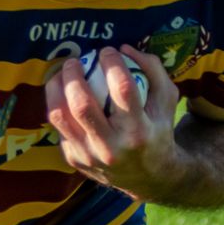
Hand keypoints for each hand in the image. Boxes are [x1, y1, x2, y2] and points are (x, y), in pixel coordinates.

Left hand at [45, 46, 183, 198]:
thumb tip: (124, 47)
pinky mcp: (73, 159)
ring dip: (56, 87)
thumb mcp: (167, 100)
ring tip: (63, 73)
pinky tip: (63, 93)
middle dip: (73, 74)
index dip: (112, 63)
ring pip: (59, 115)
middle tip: (76, 60)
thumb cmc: (158, 130)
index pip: (123, 89)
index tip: (108, 51)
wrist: (149, 178)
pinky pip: (59, 125)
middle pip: (82, 104)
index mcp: (139, 132)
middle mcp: (112, 148)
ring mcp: (89, 156)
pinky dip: (59, 105)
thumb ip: (153, 69)